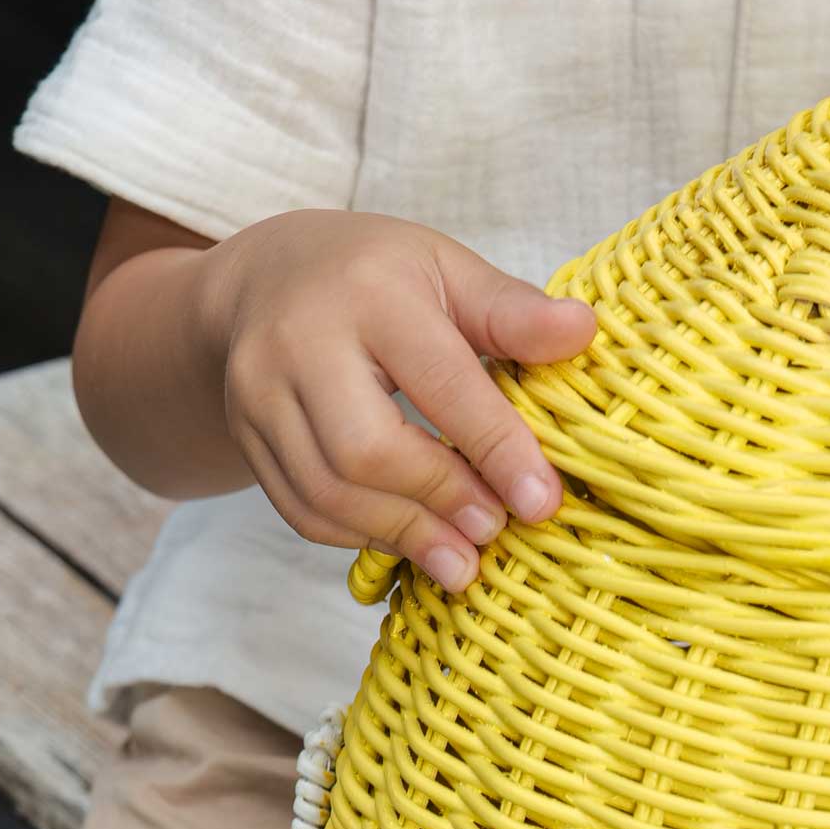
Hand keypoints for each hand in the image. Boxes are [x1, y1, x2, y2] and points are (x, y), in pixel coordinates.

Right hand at [201, 210, 594, 589]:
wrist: (260, 280)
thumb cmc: (375, 275)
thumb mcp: (446, 268)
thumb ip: (511, 310)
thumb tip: (583, 331)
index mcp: (369, 293)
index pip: (440, 381)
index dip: (496, 447)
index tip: (541, 501)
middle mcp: (299, 343)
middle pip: (366, 449)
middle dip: (441, 499)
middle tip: (496, 528)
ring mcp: (259, 395)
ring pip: (328, 491)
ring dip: (405, 535)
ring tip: (464, 561)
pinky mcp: (246, 438)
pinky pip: (302, 509)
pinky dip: (363, 537)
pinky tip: (413, 543)